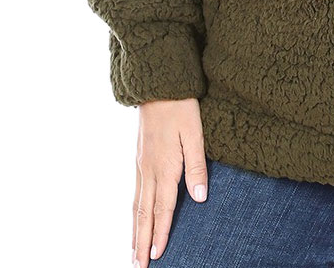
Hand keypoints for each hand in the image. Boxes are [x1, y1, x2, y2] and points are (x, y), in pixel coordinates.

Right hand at [132, 97, 207, 266]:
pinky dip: (134, 212)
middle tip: (138, 267)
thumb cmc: (181, 106)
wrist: (158, 84)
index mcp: (165, 166)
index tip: (157, 257)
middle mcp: (149, 170)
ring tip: (132, 252)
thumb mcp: (195, 133)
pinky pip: (136, 192)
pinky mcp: (140, 157)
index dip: (160, 233)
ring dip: (135, 230)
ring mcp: (142, 164)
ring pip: (136, 205)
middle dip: (141, 241)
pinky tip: (135, 218)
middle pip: (144, 213)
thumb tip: (200, 198)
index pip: (163, 208)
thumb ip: (197, 166)